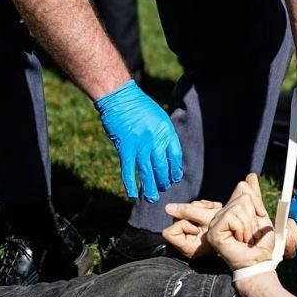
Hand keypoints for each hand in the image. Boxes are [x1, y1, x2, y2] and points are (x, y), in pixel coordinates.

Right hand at [94, 80, 183, 202]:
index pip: (175, 156)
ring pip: (147, 172)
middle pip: (162, 167)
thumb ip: (164, 135)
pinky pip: (128, 170)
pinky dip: (130, 184)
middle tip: (163, 188)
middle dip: (164, 180)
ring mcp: (139, 146)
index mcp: (166, 132)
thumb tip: (168, 154)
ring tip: (152, 198)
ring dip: (150, 187)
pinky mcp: (125, 149)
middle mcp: (155, 140)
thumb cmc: (140, 106)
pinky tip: (132, 194)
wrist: (120, 98)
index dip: (175, 170)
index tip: (175, 178)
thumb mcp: (160, 117)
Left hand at [161, 199, 221, 259]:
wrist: (239, 231)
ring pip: (184, 213)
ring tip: (214, 208)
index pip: (169, 233)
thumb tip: (166, 207)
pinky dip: (201, 207)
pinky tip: (214, 208)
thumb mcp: (206, 218)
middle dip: (191, 211)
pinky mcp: (196, 228)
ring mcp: (190, 236)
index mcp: (186, 247)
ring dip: (199, 207)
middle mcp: (186, 244)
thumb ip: (187, 211)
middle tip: (207, 211)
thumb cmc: (225, 228)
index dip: (182, 225)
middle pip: (177, 219)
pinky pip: (191, 213)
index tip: (197, 228)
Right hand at [202, 175, 278, 271]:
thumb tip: (250, 176)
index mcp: (229, 210)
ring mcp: (215, 223)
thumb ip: (254, 196)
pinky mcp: (214, 231)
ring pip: (239, 207)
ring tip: (246, 238)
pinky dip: (242, 229)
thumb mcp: (260, 216)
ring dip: (249, 226)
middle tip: (251, 234)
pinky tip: (239, 240)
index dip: (256, 204)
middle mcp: (220, 214)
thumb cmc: (260, 244)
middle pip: (243, 198)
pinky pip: (233, 217)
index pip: (243, 189)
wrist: (259, 261)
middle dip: (254, 217)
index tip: (257, 221)